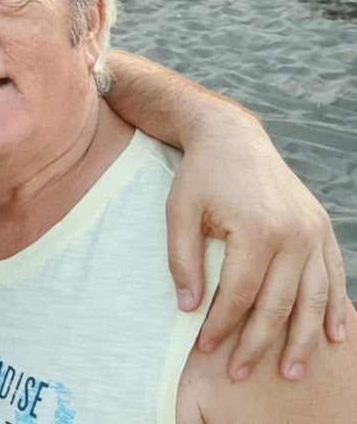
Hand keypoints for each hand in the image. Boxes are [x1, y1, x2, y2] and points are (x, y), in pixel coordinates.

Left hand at [165, 114, 348, 381]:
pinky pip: (333, 276)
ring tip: (290, 372)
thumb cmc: (200, 176)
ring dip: (302, 340)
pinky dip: (334, 308)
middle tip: (239, 375)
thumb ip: (182, 260)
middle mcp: (293, 233)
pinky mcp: (321, 228)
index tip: (206, 350)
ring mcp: (312, 231)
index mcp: (257, 229)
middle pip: (279, 304)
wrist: (232, 137)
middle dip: (258, 345)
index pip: (240, 295)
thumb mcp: (179, 213)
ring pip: (313, 298)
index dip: (222, 327)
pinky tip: (332, 337)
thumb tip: (189, 307)